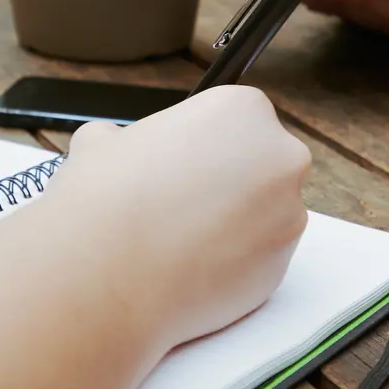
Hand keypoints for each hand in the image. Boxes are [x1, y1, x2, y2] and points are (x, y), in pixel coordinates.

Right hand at [42, 85, 311, 345]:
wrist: (104, 279)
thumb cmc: (102, 202)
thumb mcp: (100, 141)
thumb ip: (126, 138)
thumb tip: (116, 144)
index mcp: (241, 109)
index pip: (236, 120)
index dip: (204, 145)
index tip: (182, 165)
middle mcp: (279, 156)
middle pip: (262, 163)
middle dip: (229, 183)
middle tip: (182, 204)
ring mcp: (288, 214)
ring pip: (265, 214)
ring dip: (233, 224)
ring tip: (180, 241)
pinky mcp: (283, 266)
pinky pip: (260, 258)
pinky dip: (233, 264)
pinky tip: (191, 268)